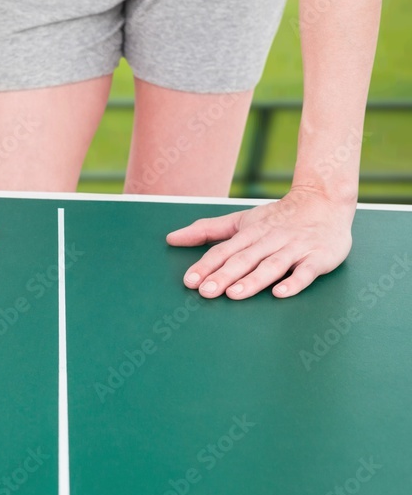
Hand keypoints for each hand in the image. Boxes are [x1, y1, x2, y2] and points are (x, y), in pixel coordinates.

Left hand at [166, 186, 356, 298]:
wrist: (324, 200)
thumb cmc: (277, 216)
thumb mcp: (240, 220)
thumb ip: (206, 230)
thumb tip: (171, 238)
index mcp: (250, 233)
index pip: (224, 250)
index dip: (206, 265)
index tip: (190, 281)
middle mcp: (270, 240)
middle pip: (245, 259)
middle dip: (224, 275)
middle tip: (206, 292)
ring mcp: (295, 248)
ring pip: (272, 265)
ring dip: (253, 279)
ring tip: (235, 294)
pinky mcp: (319, 257)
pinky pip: (307, 271)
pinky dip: (294, 282)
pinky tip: (280, 293)